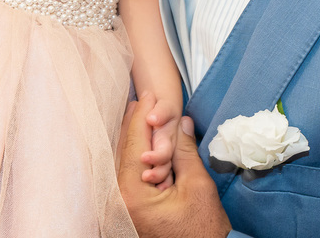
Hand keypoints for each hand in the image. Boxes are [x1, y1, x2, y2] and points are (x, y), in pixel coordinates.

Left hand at [118, 92, 231, 237]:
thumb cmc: (202, 230)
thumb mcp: (198, 187)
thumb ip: (185, 151)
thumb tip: (182, 122)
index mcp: (133, 193)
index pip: (135, 144)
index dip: (142, 116)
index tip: (148, 94)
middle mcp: (118, 199)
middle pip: (122, 150)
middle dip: (133, 123)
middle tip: (141, 98)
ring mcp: (118, 205)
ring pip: (120, 161)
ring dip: (131, 137)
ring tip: (138, 112)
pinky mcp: (125, 209)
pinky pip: (125, 174)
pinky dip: (132, 155)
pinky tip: (139, 141)